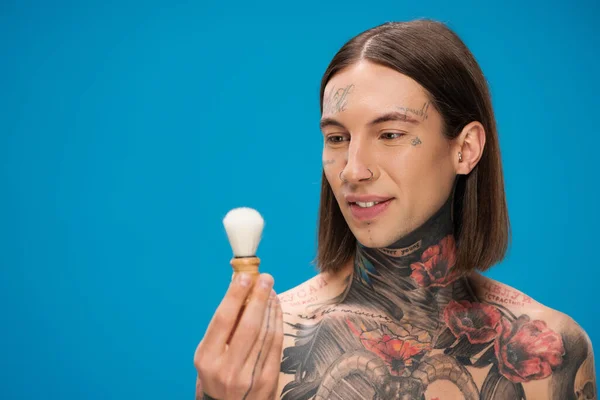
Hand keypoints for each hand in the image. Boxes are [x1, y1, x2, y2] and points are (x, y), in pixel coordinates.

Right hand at [194, 273, 282, 399]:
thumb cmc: (218, 374)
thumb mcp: (210, 354)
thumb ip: (223, 327)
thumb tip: (239, 291)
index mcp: (207, 358)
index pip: (223, 320)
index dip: (235, 296)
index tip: (244, 277)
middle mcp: (227, 368)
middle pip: (248, 325)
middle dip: (259, 298)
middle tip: (266, 278)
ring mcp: (249, 376)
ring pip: (265, 333)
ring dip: (270, 307)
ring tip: (270, 290)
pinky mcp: (267, 380)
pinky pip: (275, 345)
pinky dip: (277, 322)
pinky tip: (275, 309)